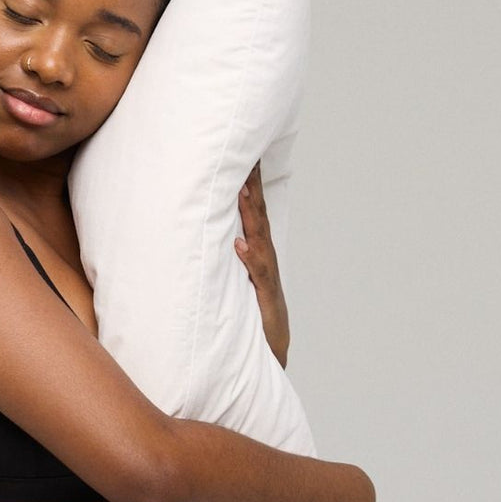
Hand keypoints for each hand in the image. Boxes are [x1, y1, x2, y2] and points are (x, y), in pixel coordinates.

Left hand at [235, 161, 289, 367]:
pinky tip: (241, 244)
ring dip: (250, 214)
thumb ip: (235, 258)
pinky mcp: (265, 293)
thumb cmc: (253, 309)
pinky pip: (258, 273)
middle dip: (252, 186)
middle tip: (245, 156)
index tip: (242, 158)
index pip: (252, 211)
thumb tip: (229, 236)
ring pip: (259, 238)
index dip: (248, 185)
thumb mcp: (238, 276)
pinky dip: (250, 259)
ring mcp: (266, 273)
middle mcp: (264, 256)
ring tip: (241, 188)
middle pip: (258, 215)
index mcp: (256, 248)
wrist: (271, 345)